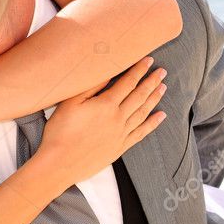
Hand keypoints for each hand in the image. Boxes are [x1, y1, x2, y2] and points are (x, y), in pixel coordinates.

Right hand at [37, 56, 166, 193]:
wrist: (60, 163)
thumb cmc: (60, 131)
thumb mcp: (70, 103)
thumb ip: (90, 87)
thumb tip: (107, 73)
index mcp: (105, 105)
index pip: (127, 83)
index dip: (139, 70)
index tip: (148, 60)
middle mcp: (117, 118)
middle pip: (139, 96)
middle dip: (151, 82)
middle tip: (162, 71)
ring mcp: (121, 134)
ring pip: (143, 112)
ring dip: (154, 98)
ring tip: (163, 87)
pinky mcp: (120, 147)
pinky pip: (141, 132)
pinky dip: (153, 123)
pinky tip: (160, 116)